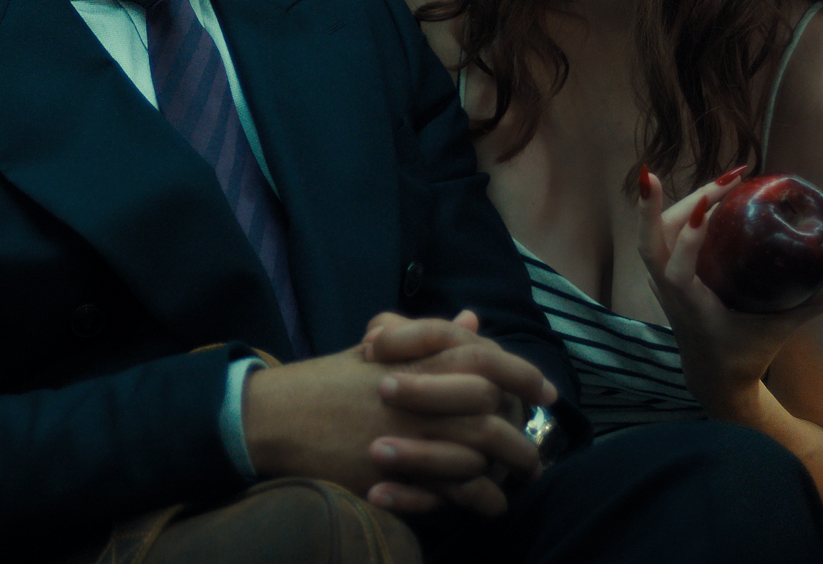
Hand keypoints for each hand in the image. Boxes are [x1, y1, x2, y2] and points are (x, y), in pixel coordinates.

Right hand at [243, 316, 546, 518]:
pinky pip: (455, 490)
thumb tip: (473, 319)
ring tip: (525, 477)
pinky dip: (481, 499)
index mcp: (417, 358)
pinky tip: (492, 503)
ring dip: (510, 467)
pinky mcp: (397, 472)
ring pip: (481, 451)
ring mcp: (410, 432)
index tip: (545, 391)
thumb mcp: (380, 350)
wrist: (277, 418)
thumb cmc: (329, 382)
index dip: (522, 374)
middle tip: (539, 447)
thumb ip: (429, 339)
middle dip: (524, 431)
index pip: (486, 358)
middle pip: (493, 408)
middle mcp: (420, 393)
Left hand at [637, 166, 822, 408]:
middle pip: (650, 243)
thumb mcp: (781, 330)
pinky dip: (682, 213)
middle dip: (665, 205)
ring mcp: (659, 282)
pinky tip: (713, 194)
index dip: (687, 241)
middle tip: (711, 179)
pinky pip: (663, 237)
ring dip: (680, 202)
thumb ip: (815, 303)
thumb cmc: (746, 355)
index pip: (677, 272)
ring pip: (653, 235)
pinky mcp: (662, 274)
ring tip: (726, 179)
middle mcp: (667, 292)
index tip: (705, 208)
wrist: (712, 377)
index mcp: (691, 308)